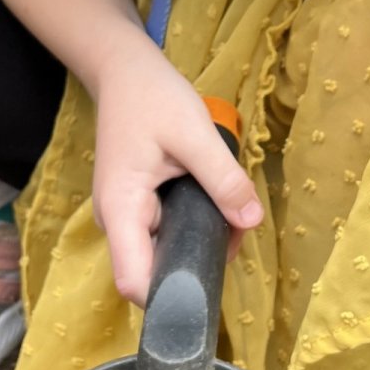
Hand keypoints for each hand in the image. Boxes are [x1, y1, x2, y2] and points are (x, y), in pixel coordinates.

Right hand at [91, 54, 261, 305]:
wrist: (124, 70)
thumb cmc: (152, 97)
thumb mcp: (194, 134)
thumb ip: (223, 179)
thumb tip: (252, 221)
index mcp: (122, 209)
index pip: (134, 282)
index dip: (168, 298)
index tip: (208, 289)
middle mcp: (118, 221)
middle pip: (152, 272)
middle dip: (196, 265)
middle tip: (236, 237)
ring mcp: (128, 215)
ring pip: (162, 252)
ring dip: (198, 244)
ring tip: (233, 218)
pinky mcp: (139, 206)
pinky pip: (166, 232)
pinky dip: (193, 227)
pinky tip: (218, 207)